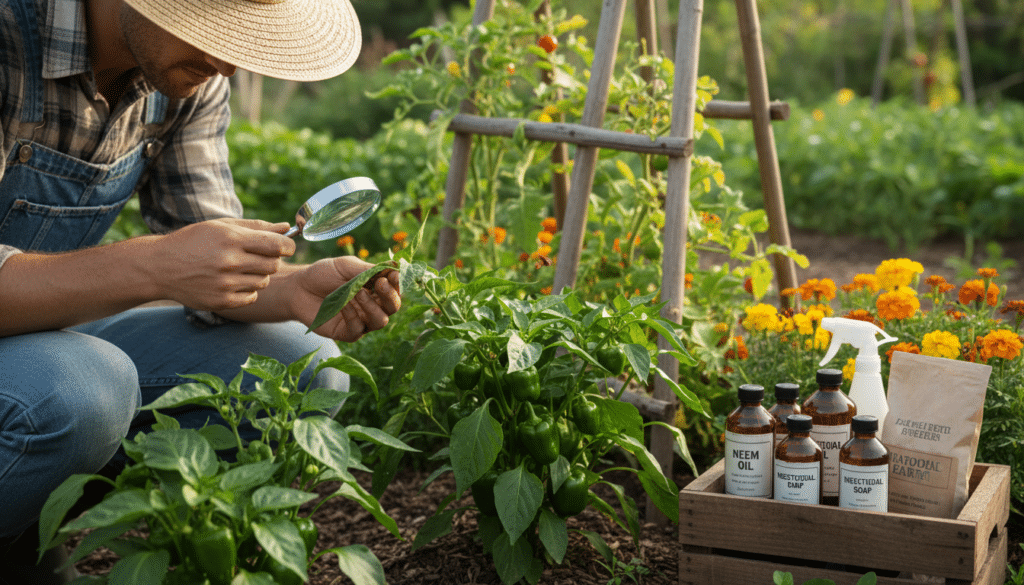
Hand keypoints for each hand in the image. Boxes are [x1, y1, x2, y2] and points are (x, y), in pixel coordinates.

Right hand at [145, 218, 294, 310]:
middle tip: (258, 256)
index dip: (288, 246)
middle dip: (271, 260)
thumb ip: (256, 227)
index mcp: (231, 239)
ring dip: (259, 275)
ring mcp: (225, 284)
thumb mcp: (221, 227)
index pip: (277, 245)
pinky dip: (248, 290)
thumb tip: (287, 227)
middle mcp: (229, 262)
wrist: (160, 267)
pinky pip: (252, 296)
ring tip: (241, 268)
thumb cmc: (194, 241)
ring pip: (264, 281)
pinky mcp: (222, 301)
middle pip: (273, 265)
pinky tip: (233, 282)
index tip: (286, 247)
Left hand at [289, 256, 400, 341]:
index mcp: (375, 289)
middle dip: (390, 296)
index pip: (395, 289)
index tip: (393, 274)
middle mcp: (372, 306)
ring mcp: (361, 321)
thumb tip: (394, 265)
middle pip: (393, 307)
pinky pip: (358, 329)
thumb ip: (368, 269)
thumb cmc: (323, 274)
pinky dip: (353, 316)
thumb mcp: (346, 266)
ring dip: (372, 306)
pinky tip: (344, 304)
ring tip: (358, 293)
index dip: (398, 283)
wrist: (298, 288)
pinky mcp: (347, 333)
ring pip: (380, 321)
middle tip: (380, 283)